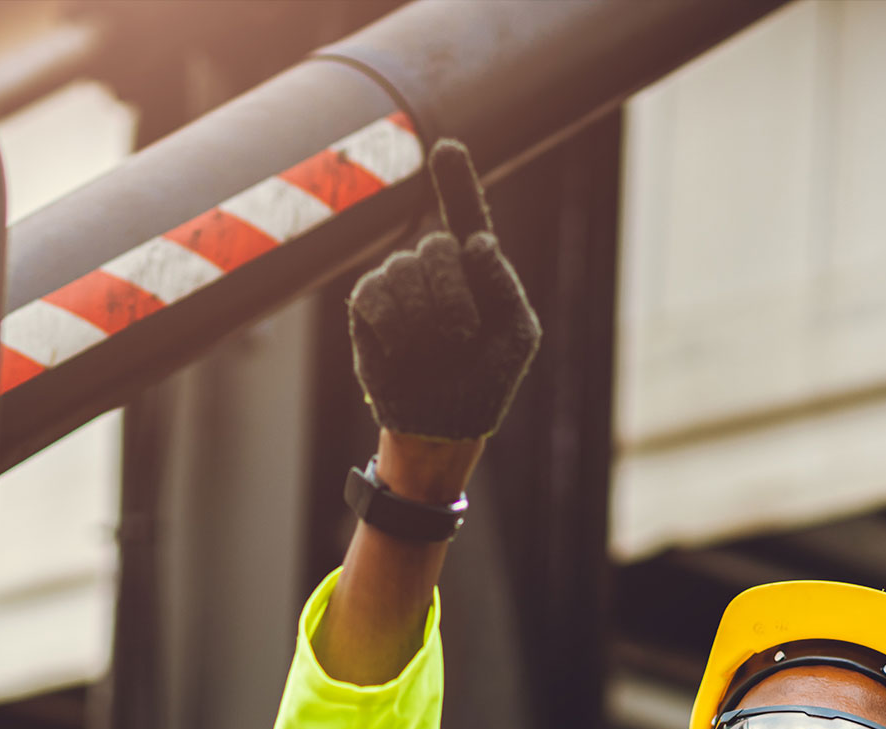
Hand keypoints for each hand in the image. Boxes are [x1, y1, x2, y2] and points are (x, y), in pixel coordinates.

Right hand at [348, 138, 541, 440]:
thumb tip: (476, 242)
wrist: (447, 422)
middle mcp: (434, 267)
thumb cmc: (487, 379)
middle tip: (463, 336)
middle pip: (437, 249)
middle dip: (453, 296)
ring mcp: (398, 282)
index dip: (456, 180)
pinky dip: (396, 327)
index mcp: (475, 267)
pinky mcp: (368, 305)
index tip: (446, 148)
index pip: (465, 214)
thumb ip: (505, 286)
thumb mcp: (517, 334)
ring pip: (404, 271)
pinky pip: (375, 295)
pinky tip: (405, 350)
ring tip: (436, 350)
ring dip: (425, 320)